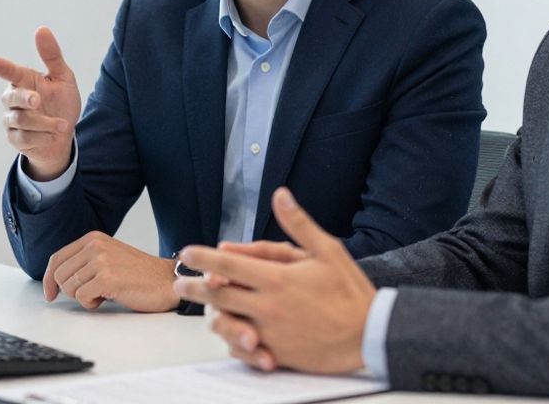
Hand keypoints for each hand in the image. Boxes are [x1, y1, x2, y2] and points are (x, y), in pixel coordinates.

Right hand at [0, 27, 79, 180]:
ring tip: (63, 125)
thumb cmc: (62, 103)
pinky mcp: (14, 138)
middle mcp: (13, 100)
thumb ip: (52, 56)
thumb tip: (42, 29)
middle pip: (11, 97)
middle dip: (25, 98)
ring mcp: (11, 120)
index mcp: (24, 81)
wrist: (64, 136)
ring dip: (45, 122)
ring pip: (20, 120)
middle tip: (38, 100)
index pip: (9, 71)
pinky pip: (24, 138)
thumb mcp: (63, 78)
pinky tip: (53, 135)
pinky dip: (43, 137)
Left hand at [43, 231, 179, 312]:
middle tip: (90, 293)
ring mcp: (101, 261)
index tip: (50, 293)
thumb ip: (85, 261)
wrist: (166, 280)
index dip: (49, 278)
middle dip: (70, 291)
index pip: (57, 258)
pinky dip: (91, 303)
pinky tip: (107, 298)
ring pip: (69, 287)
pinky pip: (82, 297)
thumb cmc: (139, 274)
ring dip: (83, 297)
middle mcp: (95, 246)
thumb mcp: (108, 257)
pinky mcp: (107, 278)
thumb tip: (57, 279)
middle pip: (59, 275)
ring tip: (103, 293)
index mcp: (94, 238)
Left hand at [174, 188, 375, 373]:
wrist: (370, 334)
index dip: (203, 258)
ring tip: (202, 308)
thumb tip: (280, 195)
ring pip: (226, 323)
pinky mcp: (276, 353)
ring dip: (209, 314)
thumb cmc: (350, 291)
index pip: (228, 265)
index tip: (187, 253)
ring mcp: (270, 332)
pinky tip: (229, 331)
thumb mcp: (328, 250)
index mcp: (277, 278)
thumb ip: (298, 224)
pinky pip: (244, 346)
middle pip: (217, 296)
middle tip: (179, 283)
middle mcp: (268, 306)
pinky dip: (233, 338)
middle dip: (194, 288)